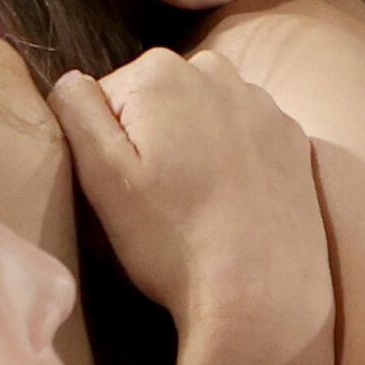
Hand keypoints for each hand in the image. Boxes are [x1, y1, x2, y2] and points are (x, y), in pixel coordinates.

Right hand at [52, 46, 332, 364]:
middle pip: (160, 100)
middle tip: (160, 201)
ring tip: (196, 205)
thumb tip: (71, 78)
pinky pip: (246, 136)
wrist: (260, 293)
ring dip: (194, 147)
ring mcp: (262, 103)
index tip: (126, 189)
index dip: (107, 147)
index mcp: (160, 71)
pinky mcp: (293, 138)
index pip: (108, 98)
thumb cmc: (171, 239)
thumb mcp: (101, 176)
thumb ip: (77, 111)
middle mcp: (217, 71)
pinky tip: (233, 203)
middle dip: (152, 139)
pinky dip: (235, 160)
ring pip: (204, 116)